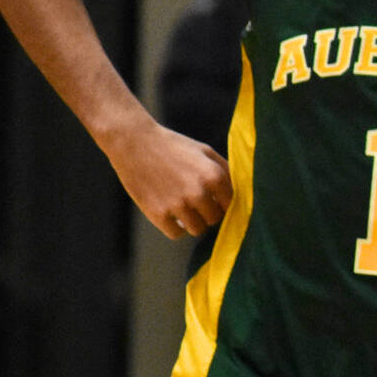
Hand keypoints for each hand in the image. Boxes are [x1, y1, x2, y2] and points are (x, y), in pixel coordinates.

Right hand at [105, 121, 232, 238]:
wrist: (134, 142)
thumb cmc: (173, 146)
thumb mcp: (205, 151)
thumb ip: (225, 171)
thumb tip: (242, 192)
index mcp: (214, 176)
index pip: (231, 205)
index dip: (223, 204)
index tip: (215, 201)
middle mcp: (199, 192)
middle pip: (215, 220)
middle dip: (208, 214)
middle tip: (196, 204)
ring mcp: (178, 205)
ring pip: (198, 230)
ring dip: (193, 222)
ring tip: (184, 208)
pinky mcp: (158, 214)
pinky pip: (177, 234)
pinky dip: (175, 227)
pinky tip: (171, 214)